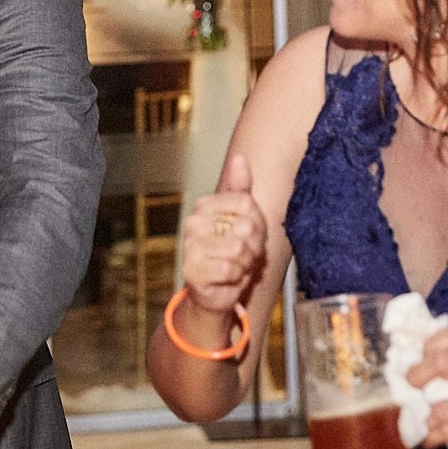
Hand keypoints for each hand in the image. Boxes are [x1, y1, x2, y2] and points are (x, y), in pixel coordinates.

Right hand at [179, 152, 266, 314]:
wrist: (217, 290)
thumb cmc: (231, 252)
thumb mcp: (242, 217)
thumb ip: (240, 188)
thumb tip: (240, 158)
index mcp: (204, 206)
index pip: (246, 204)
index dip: (258, 223)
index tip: (251, 234)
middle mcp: (193, 223)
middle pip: (245, 225)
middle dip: (254, 244)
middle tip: (245, 252)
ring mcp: (189, 246)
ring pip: (238, 248)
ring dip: (246, 262)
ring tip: (238, 265)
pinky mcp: (191, 270)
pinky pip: (229, 268)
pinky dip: (236, 276)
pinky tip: (228, 276)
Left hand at [410, 323, 447, 448]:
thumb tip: (426, 360)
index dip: (432, 343)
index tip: (421, 356)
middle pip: (440, 363)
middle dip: (417, 375)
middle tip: (412, 385)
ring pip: (439, 405)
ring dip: (428, 416)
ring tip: (430, 421)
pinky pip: (447, 432)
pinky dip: (433, 438)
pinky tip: (432, 440)